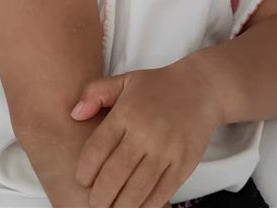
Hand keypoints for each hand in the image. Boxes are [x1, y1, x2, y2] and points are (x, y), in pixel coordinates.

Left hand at [71, 60, 222, 207]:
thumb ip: (95, 93)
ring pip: (135, 191)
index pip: (96, 151)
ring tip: (113, 207)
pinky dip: (145, 207)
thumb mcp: (125, 81)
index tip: (83, 179)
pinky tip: (136, 206)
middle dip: (99, 197)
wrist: (202, 88)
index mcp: (126, 114)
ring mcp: (166, 151)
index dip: (84, 172)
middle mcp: (145, 134)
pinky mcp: (183, 164)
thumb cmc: (158, 87)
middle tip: (96, 201)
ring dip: (119, 207)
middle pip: (113, 177)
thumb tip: (74, 114)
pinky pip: (160, 194)